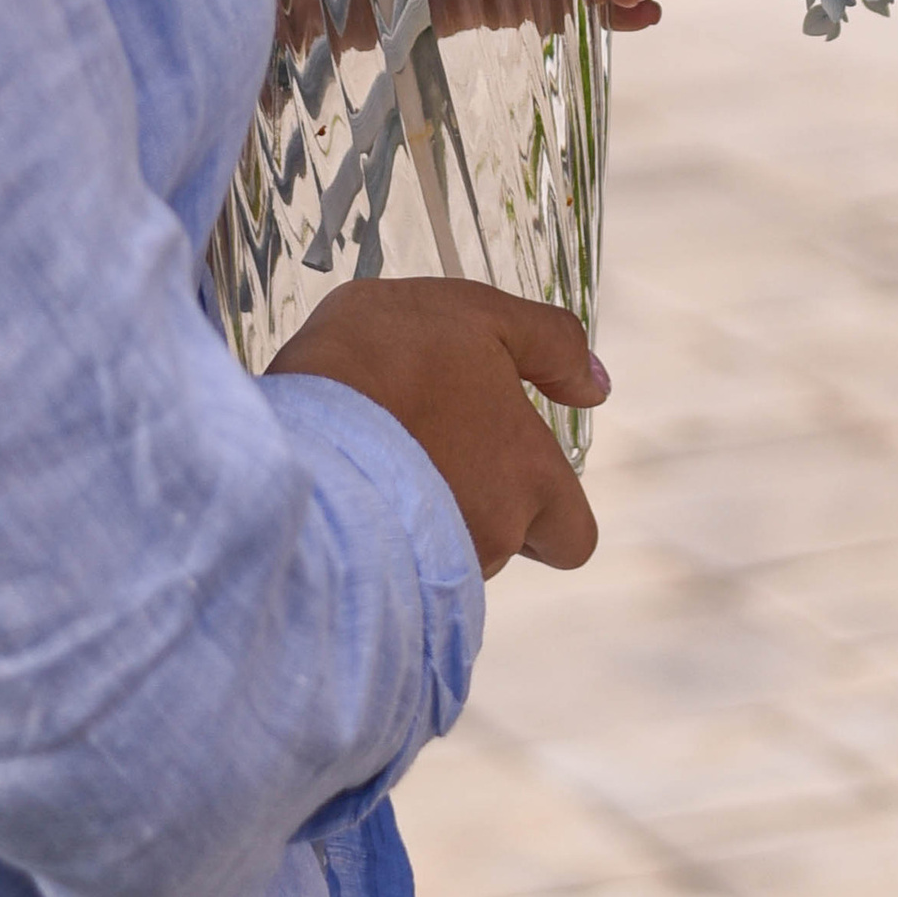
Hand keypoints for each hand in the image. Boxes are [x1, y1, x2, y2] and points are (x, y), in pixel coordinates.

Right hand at [268, 276, 605, 574]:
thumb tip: (598, 385)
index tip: (516, 471)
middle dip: (482, 513)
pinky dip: (382, 536)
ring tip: (376, 455)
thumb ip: (550, 345)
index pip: (575, 537)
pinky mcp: (378, 582)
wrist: (298, 427)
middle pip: (506, 545)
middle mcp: (494, 535)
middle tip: (435, 456)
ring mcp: (435, 568)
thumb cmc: (390, 356)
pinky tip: (349, 488)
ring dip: (425, 516)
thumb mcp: (478, 313)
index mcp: (530, 476)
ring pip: (448, 553)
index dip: (553, 512)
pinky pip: (395, 569)